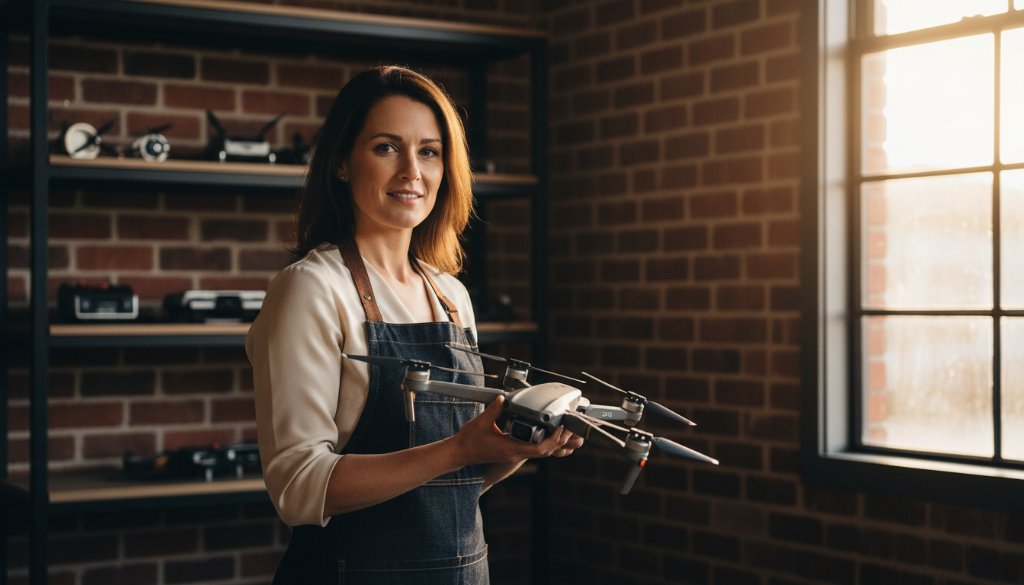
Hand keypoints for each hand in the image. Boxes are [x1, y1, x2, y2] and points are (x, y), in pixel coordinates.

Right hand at [449, 395, 584, 466]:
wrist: (460, 452)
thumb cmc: (470, 440)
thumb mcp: (481, 422)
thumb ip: (494, 410)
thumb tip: (504, 398)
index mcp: (510, 448)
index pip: (538, 449)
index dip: (553, 440)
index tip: (560, 428)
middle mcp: (515, 453)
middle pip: (545, 452)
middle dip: (559, 441)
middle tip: (569, 427)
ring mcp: (514, 454)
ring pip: (541, 453)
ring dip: (555, 444)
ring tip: (565, 432)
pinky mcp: (513, 452)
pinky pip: (534, 451)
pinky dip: (545, 445)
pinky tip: (550, 438)